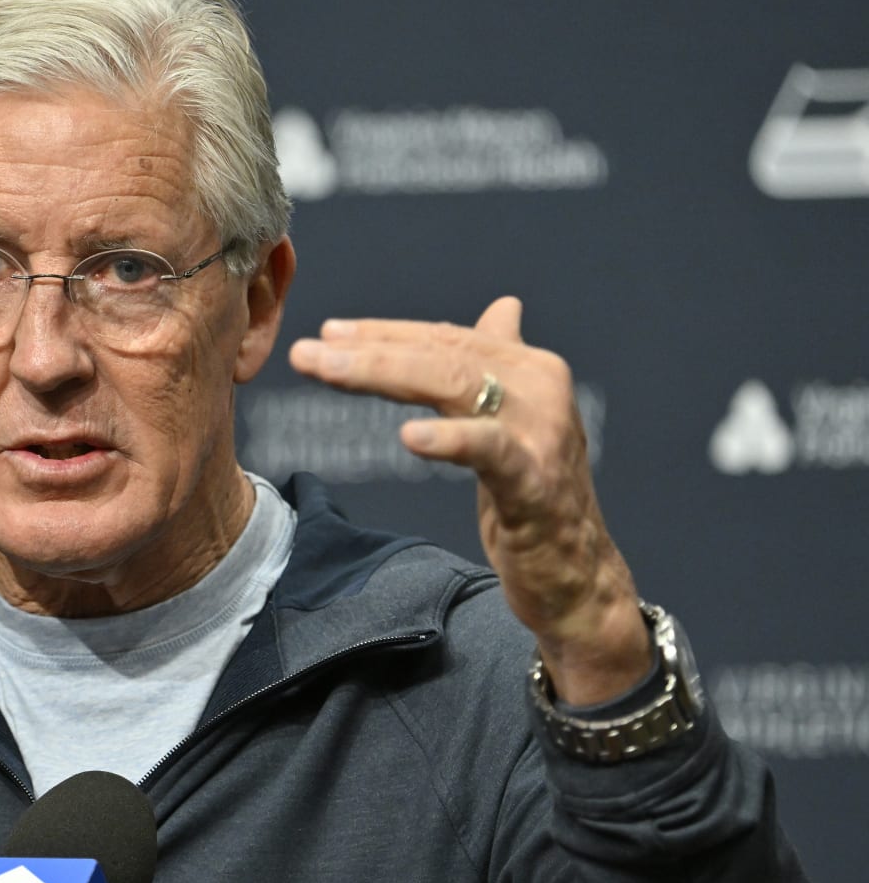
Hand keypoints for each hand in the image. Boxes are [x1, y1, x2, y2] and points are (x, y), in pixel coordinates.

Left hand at [289, 299, 648, 704]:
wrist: (577, 575)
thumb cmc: (535, 494)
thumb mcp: (513, 422)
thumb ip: (500, 365)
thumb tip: (503, 307)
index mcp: (528, 368)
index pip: (444, 339)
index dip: (383, 333)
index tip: (325, 335)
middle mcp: (539, 387)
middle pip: (441, 355)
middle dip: (369, 351)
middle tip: (305, 353)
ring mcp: (541, 433)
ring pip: (455, 386)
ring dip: (383, 374)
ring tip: (329, 372)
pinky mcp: (535, 483)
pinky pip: (489, 451)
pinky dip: (449, 440)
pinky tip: (408, 436)